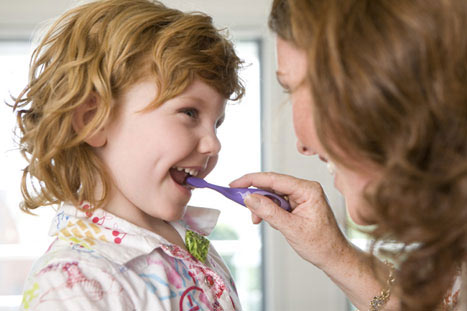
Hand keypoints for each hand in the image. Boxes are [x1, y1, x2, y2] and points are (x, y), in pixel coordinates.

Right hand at [230, 172, 349, 269]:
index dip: (251, 180)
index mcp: (308, 189)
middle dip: (256, 196)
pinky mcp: (298, 204)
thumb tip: (249, 198)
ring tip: (257, 220)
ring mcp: (302, 196)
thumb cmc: (321, 244)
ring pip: (273, 194)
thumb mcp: (291, 228)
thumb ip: (269, 211)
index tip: (234, 184)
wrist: (334, 257)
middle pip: (272, 185)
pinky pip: (277, 202)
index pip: (274, 179)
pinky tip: (265, 220)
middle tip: (239, 203)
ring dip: (262, 206)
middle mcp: (305, 189)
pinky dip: (268, 210)